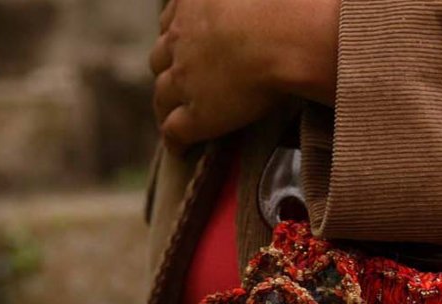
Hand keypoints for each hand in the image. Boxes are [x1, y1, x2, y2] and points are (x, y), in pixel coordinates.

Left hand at [150, 0, 338, 153]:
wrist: (281, 39)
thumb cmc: (280, 9)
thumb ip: (239, 4)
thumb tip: (253, 15)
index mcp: (191, 7)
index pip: (170, 24)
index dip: (174, 39)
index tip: (181, 47)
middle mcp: (180, 40)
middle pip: (160, 60)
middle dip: (166, 70)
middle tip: (178, 84)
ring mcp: (184, 80)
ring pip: (162, 96)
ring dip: (164, 107)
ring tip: (171, 118)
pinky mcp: (196, 115)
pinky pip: (174, 131)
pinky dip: (173, 142)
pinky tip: (179, 151)